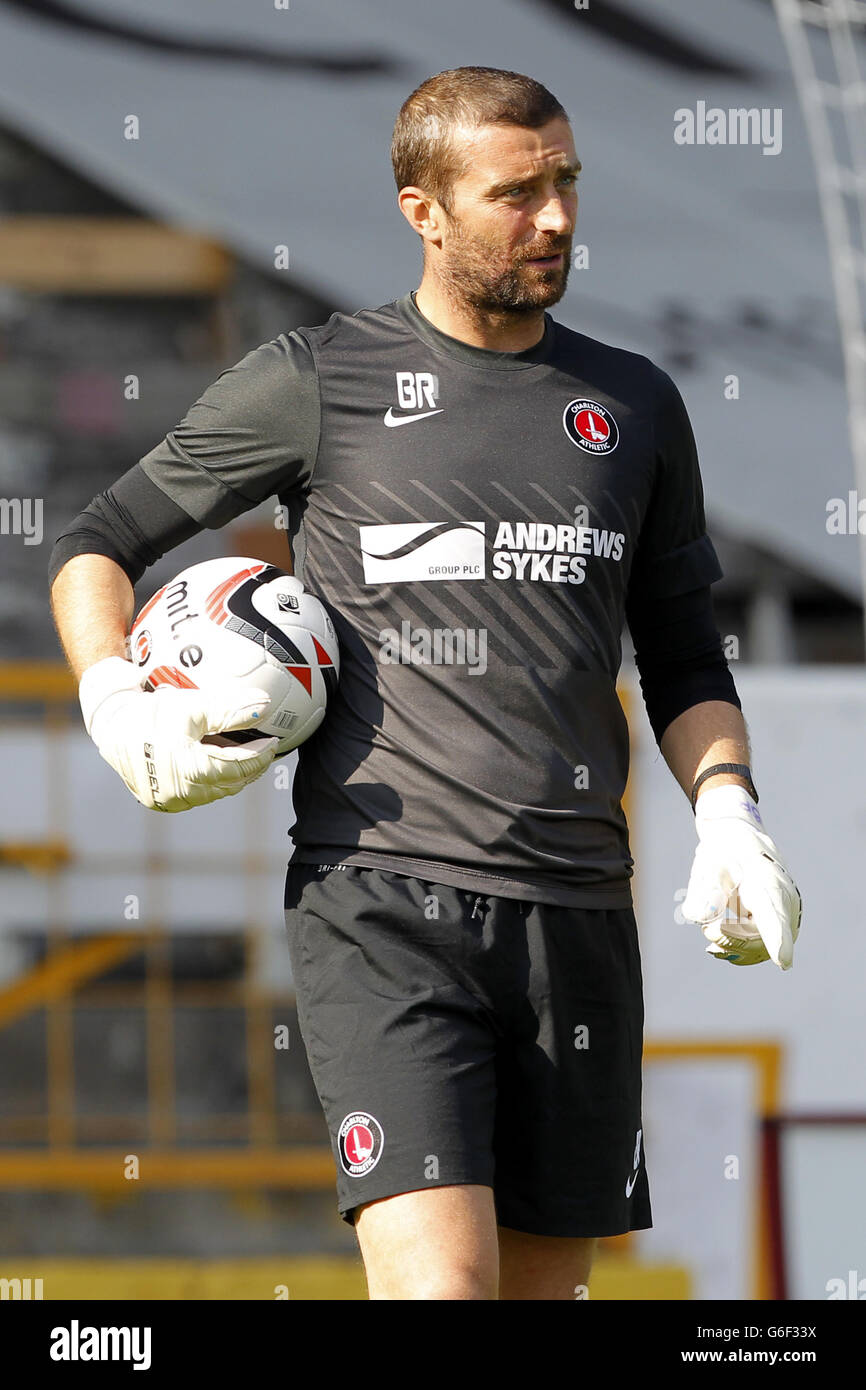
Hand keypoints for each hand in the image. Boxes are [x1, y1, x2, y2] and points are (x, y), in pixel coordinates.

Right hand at [79, 655, 279, 811]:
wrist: (111, 722)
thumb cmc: (153, 709)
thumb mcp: (194, 705)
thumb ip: (230, 708)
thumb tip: (265, 705)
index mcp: (188, 769)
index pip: (238, 767)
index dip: (260, 755)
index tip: (274, 742)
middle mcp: (177, 792)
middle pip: (229, 784)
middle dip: (250, 768)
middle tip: (264, 751)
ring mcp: (167, 800)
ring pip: (213, 792)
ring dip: (232, 776)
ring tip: (244, 757)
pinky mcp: (159, 803)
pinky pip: (196, 795)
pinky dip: (211, 781)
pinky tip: (218, 764)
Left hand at [681, 783, 801, 969]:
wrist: (743, 843)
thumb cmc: (724, 852)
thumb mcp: (708, 862)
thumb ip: (703, 889)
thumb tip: (703, 919)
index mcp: (767, 881)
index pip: (773, 914)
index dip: (777, 939)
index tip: (783, 962)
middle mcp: (784, 901)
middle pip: (758, 938)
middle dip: (728, 938)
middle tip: (707, 929)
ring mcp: (786, 917)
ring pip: (758, 949)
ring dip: (730, 944)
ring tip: (713, 929)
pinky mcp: (780, 929)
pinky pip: (758, 951)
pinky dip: (736, 950)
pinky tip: (719, 943)